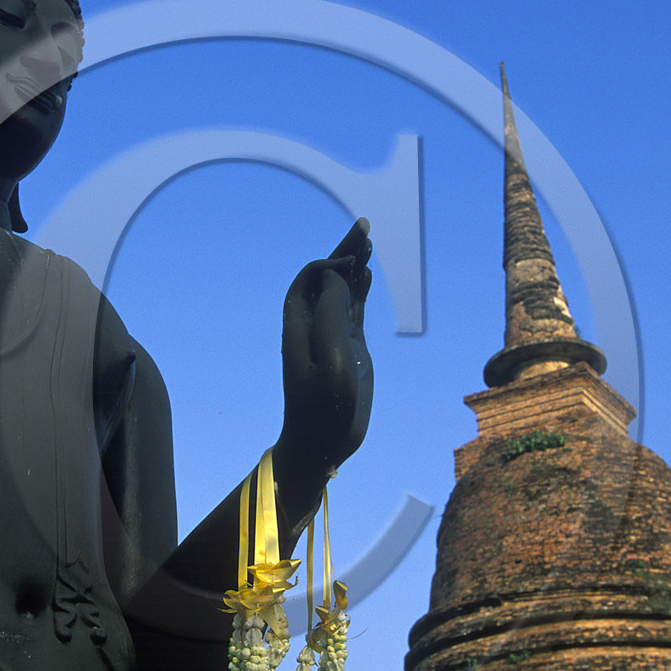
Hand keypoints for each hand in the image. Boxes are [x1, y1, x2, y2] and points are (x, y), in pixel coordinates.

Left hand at [276, 218, 373, 493]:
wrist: (321, 445)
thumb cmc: (324, 408)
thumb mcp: (331, 359)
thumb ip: (332, 314)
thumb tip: (337, 277)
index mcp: (301, 325)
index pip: (311, 278)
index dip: (331, 265)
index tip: (354, 268)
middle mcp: (313, 326)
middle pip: (326, 278)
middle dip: (344, 252)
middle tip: (364, 226)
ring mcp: (331, 336)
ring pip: (341, 292)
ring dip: (354, 267)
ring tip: (369, 242)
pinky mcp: (346, 349)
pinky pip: (352, 311)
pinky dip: (360, 291)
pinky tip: (368, 274)